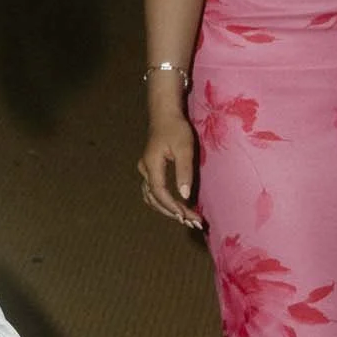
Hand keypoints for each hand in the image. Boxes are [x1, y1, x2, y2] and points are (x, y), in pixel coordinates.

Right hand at [138, 106, 201, 228]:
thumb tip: (185, 195)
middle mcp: (145, 170)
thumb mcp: (185, 148)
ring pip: (151, 197)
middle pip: (154, 198)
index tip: (187, 216)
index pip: (160, 192)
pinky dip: (163, 202)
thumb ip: (184, 172)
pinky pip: (153, 191)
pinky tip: (176, 206)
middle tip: (192, 222)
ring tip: (185, 218)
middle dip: (172, 212)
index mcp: (151, 165)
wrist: (164, 114)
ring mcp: (145, 170)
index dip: (172, 206)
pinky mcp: (149, 169)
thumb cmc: (176, 128)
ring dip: (167, 209)